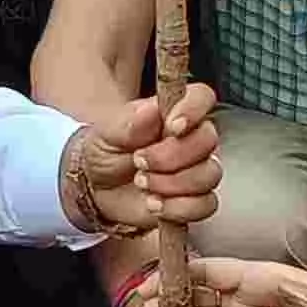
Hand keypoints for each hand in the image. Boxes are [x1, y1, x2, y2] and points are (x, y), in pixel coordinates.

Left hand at [66, 82, 218, 237]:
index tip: (172, 128)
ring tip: (142, 183)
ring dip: (172, 184)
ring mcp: (196, 170)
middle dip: (171, 156)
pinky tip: (154, 204)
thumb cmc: (107, 151)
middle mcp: (191, 139)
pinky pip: (205, 205)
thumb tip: (151, 110)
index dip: (193, 110)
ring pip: (208, 175)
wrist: (98, 188)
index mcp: (174, 112)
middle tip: (139, 161)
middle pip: (208, 140)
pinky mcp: (195, 200)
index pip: (201, 98)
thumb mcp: (107, 133)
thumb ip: (129, 122)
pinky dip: (177, 209)